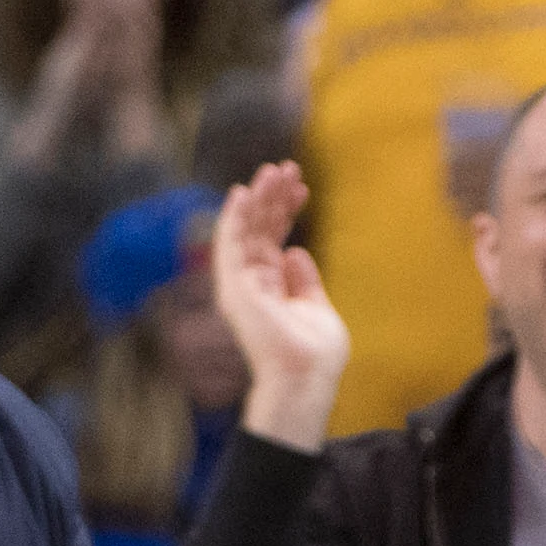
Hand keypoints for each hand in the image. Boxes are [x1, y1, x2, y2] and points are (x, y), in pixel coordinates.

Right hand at [210, 163, 347, 449]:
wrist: (306, 378)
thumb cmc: (315, 355)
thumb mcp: (316, 307)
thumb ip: (304, 280)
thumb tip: (295, 251)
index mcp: (271, 289)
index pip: (274, 241)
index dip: (286, 211)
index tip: (302, 187)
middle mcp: (252, 285)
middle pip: (260, 231)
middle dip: (273, 198)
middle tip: (287, 167)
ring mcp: (241, 286)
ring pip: (245, 232)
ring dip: (258, 198)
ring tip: (273, 170)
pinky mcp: (234, 288)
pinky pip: (229, 245)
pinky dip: (233, 218)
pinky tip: (243, 192)